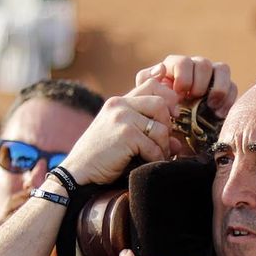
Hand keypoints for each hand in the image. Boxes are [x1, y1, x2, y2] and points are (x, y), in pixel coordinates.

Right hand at [61, 79, 180, 185]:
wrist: (78, 172)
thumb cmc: (101, 157)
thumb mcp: (122, 137)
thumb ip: (146, 131)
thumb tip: (177, 141)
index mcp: (119, 102)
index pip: (152, 83)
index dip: (168, 96)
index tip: (172, 114)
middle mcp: (120, 105)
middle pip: (161, 103)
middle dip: (168, 125)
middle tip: (163, 142)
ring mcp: (122, 118)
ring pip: (161, 127)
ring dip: (163, 146)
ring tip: (156, 156)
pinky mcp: (126, 134)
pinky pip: (154, 146)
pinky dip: (156, 158)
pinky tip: (147, 164)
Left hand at [136, 55, 235, 118]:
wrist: (173, 138)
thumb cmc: (158, 116)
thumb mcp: (148, 100)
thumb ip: (147, 83)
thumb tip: (161, 68)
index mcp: (174, 68)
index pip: (182, 61)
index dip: (183, 77)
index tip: (180, 95)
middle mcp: (194, 69)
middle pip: (203, 64)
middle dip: (200, 83)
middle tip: (195, 100)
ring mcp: (212, 78)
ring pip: (222, 69)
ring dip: (217, 88)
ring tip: (210, 106)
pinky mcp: (226, 91)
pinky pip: (233, 86)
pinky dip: (228, 99)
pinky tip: (219, 114)